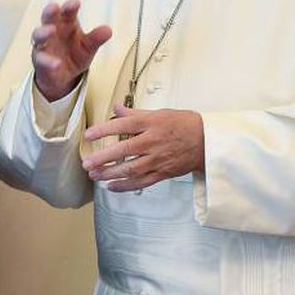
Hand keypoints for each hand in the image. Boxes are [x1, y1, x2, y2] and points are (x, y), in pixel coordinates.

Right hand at [31, 0, 111, 101]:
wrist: (63, 77)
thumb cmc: (74, 54)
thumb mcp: (88, 47)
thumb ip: (96, 39)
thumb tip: (108, 30)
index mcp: (66, 24)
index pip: (67, 12)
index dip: (69, 7)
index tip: (75, 3)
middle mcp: (53, 31)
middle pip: (48, 18)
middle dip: (50, 12)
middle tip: (54, 7)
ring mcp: (43, 45)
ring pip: (38, 35)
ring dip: (43, 32)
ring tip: (50, 30)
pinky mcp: (39, 61)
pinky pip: (41, 59)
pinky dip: (48, 61)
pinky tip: (56, 64)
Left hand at [80, 105, 204, 191]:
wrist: (207, 142)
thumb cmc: (184, 125)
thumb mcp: (159, 113)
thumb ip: (135, 113)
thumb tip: (116, 108)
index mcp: (150, 124)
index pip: (122, 125)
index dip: (103, 130)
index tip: (88, 136)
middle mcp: (152, 142)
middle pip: (124, 150)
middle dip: (103, 158)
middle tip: (86, 162)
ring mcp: (158, 159)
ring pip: (131, 169)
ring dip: (110, 174)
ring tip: (94, 175)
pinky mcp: (162, 173)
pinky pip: (142, 182)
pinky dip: (126, 186)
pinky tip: (111, 187)